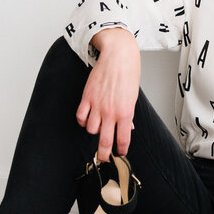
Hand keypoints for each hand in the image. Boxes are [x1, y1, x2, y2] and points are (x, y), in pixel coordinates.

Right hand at [76, 28, 140, 160]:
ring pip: (90, 130)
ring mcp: (97, 105)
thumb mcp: (133, 97)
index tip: (120, 153)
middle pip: (105, 142)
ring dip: (93, 131)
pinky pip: (80, 117)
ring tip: (97, 127)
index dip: (121, 151)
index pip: (122, 140)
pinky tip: (87, 118)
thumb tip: (128, 129)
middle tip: (103, 157)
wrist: (118, 55)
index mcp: (126, 113)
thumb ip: (129, 115)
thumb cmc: (128, 73)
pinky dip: (83, 121)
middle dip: (104, 154)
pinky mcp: (87, 97)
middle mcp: (111, 112)